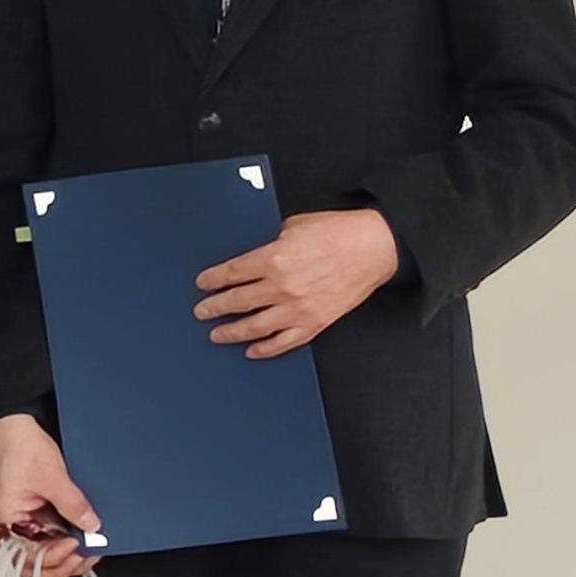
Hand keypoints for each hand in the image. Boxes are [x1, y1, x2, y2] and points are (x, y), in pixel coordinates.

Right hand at [0, 414, 98, 576]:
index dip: (54, 556)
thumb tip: (91, 526)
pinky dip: (71, 539)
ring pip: (49, 551)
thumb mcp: (52, 476)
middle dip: (63, 563)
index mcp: (8, 520)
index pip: (28, 556)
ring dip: (70, 555)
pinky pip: (56, 534)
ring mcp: (29, 520)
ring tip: (90, 549)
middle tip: (86, 555)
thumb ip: (72, 505)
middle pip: (38, 561)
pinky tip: (85, 537)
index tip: (75, 544)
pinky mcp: (41, 511)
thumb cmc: (19, 446)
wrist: (19, 424)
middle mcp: (16, 525)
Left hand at [195, 208, 399, 358]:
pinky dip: (265, 349)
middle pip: (237, 302)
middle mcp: (282, 287)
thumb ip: (269, 241)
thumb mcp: (293, 226)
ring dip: (231, 332)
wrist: (374, 247)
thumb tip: (251, 252)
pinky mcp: (315, 322)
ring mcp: (299, 309)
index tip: (202, 285)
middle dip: (214, 308)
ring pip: (254, 327)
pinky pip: (284, 342)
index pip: (231, 274)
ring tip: (216, 334)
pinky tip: (252, 350)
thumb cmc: (338, 232)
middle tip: (201, 312)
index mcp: (273, 259)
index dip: (212, 280)